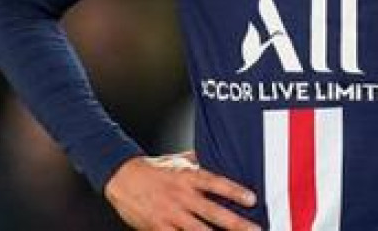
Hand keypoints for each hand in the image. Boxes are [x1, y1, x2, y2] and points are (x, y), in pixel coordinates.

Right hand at [104, 151, 259, 229]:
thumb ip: (198, 160)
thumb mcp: (178, 160)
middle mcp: (182, 197)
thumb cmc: (152, 168)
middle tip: (255, 230)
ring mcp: (170, 214)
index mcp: (188, 178)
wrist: (121, 177)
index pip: (217, 184)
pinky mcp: (158, 228)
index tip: (252, 199)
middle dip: (235, 223)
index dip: (235, 192)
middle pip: (213, 212)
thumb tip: (216, 155)